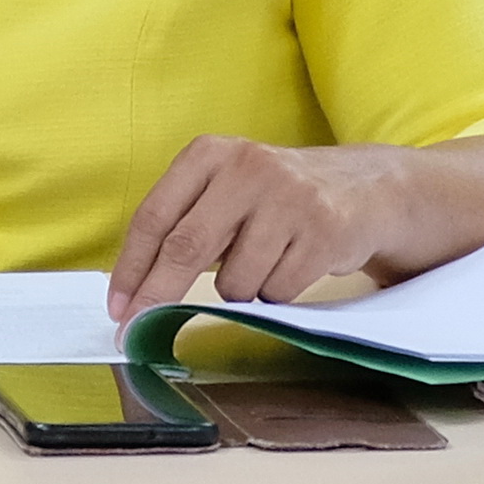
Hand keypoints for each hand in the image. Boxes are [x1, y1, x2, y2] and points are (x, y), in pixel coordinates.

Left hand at [107, 137, 408, 317]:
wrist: (364, 188)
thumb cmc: (275, 199)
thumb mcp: (226, 190)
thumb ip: (185, 225)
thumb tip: (138, 291)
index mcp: (209, 154)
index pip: (155, 217)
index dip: (132, 268)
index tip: (118, 307)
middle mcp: (246, 169)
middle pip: (186, 247)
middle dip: (159, 296)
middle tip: (140, 329)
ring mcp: (288, 198)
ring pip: (236, 281)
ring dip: (240, 292)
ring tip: (263, 263)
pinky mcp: (323, 231)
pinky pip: (277, 292)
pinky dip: (277, 294)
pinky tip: (293, 265)